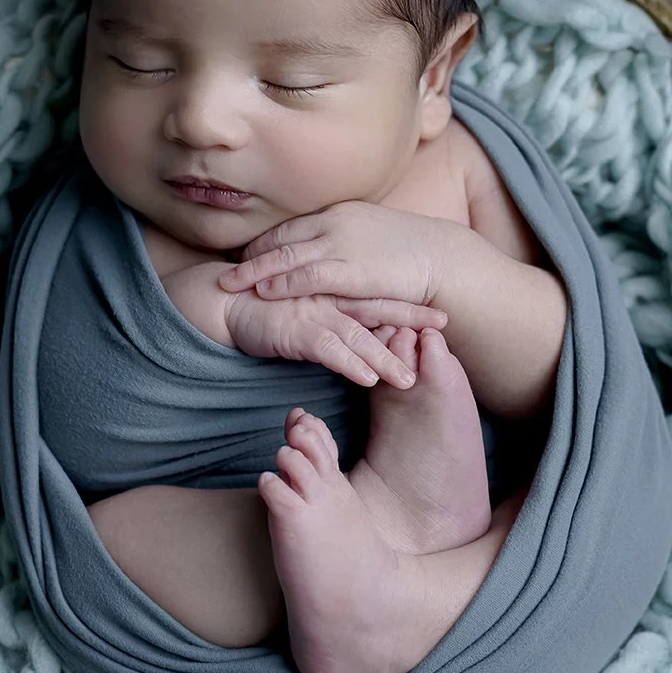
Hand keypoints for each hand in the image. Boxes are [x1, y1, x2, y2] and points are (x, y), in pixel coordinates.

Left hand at [217, 199, 453, 306]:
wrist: (443, 258)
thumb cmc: (416, 252)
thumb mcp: (376, 235)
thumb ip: (351, 240)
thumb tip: (338, 252)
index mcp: (341, 212)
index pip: (292, 226)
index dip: (266, 241)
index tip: (246, 254)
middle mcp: (335, 222)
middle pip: (280, 237)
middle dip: (251, 253)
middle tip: (225, 267)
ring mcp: (341, 244)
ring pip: (285, 255)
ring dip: (254, 270)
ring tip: (229, 282)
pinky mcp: (349, 270)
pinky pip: (304, 275)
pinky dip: (280, 282)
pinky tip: (262, 291)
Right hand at [222, 289, 444, 386]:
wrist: (227, 301)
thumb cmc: (271, 307)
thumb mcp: (313, 309)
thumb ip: (339, 318)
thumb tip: (366, 337)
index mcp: (338, 292)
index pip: (382, 298)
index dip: (412, 308)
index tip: (443, 319)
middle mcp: (331, 299)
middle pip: (379, 311)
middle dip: (412, 324)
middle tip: (443, 337)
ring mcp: (314, 313)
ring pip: (358, 336)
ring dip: (385, 358)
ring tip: (408, 380)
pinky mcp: (295, 330)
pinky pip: (327, 349)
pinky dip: (349, 363)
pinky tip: (367, 379)